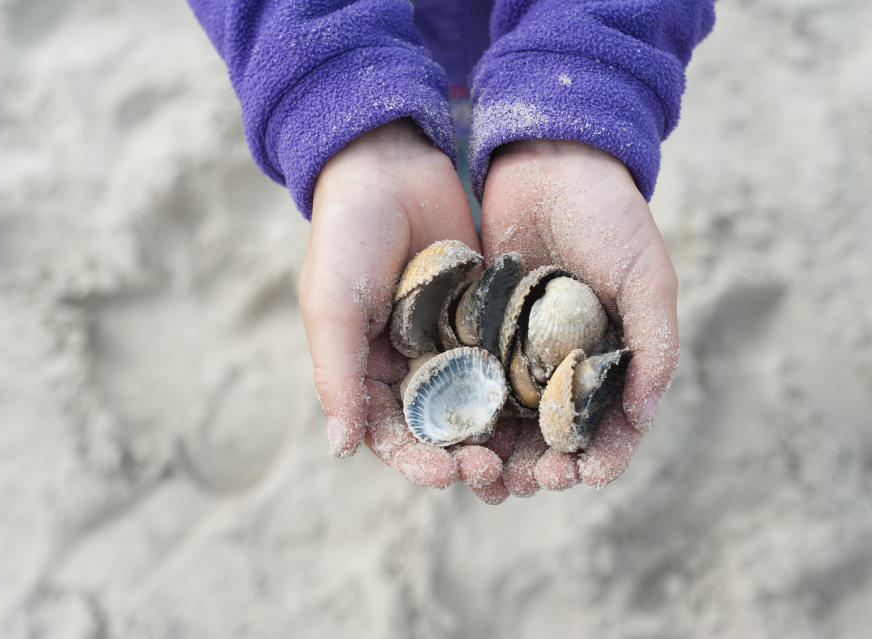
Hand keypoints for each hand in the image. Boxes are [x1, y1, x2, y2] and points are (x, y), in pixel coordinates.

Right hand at [300, 120, 508, 502]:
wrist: (390, 164)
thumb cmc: (347, 235)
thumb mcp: (331, 304)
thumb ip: (336, 374)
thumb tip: (342, 449)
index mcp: (367, 371)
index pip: (390, 433)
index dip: (415, 460)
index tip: (443, 474)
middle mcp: (411, 366)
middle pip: (441, 431)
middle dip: (464, 458)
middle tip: (492, 474)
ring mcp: (452, 345)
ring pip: (481, 406)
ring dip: (501, 438)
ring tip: (525, 459)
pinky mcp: (488, 320)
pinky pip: (509, 364)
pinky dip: (526, 391)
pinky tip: (549, 408)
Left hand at [480, 140, 678, 492]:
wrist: (550, 159)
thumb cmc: (610, 215)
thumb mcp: (646, 275)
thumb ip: (654, 342)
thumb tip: (645, 415)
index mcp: (610, 359)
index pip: (608, 426)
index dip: (599, 456)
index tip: (582, 475)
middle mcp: (561, 364)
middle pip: (551, 436)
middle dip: (540, 467)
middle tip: (526, 484)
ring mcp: (515, 350)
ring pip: (505, 421)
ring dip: (497, 454)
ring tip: (484, 474)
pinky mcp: (473, 331)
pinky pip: (467, 381)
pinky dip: (461, 412)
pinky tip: (450, 434)